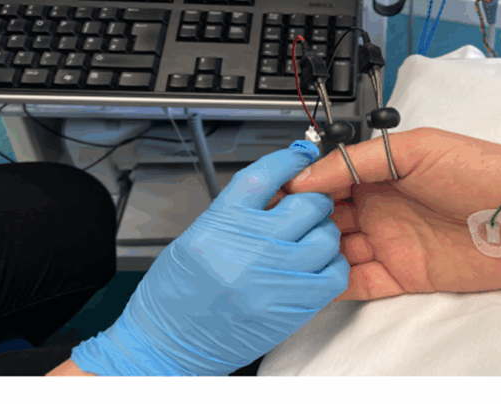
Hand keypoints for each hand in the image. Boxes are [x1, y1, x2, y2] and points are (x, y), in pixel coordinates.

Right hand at [70, 141, 348, 375]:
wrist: (167, 344)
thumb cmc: (177, 293)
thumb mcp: (200, 236)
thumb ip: (240, 212)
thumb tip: (279, 188)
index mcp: (222, 223)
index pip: (265, 175)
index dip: (289, 160)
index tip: (300, 155)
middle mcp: (250, 247)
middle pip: (306, 203)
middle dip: (313, 199)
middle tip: (308, 206)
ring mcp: (274, 278)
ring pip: (326, 237)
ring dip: (324, 233)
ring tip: (311, 239)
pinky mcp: (291, 307)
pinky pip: (333, 275)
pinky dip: (332, 266)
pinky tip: (318, 266)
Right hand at [284, 128, 500, 300]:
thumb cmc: (483, 171)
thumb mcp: (417, 148)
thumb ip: (361, 159)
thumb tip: (311, 172)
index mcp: (382, 171)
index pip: (328, 179)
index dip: (299, 186)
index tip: (269, 195)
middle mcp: (382, 207)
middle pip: (326, 217)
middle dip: (297, 222)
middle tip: (269, 229)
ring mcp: (391, 242)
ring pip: (336, 251)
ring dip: (311, 253)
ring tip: (281, 256)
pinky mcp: (404, 276)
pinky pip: (359, 283)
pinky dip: (332, 285)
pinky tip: (308, 282)